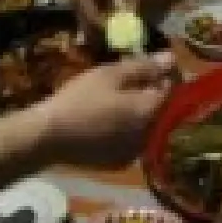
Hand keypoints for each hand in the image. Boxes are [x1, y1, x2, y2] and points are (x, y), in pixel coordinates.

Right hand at [34, 53, 176, 166]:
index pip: (173, 89)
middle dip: (153, 93)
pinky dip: (129, 130)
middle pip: (162, 109)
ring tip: (122, 100)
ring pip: (149, 126)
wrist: (48, 136)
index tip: (153, 65)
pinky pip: (134, 141)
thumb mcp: (110, 74)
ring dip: (142, 112)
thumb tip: (170, 59)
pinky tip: (111, 121)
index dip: (165, 74)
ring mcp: (135, 153)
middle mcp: (149, 135)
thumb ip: (144, 66)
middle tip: (135, 81)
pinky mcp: (120, 163)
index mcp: (150, 111)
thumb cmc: (80, 99)